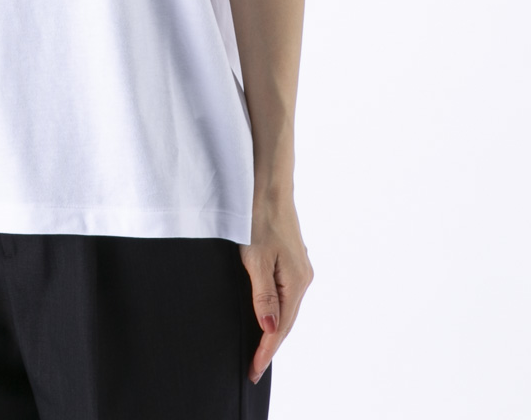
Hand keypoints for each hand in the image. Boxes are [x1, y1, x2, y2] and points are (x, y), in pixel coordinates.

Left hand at [237, 195, 313, 383]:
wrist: (267, 185)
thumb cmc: (258, 218)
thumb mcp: (255, 258)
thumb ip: (263, 295)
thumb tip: (271, 328)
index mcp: (296, 281)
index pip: (280, 326)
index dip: (266, 350)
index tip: (253, 370)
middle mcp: (303, 276)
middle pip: (286, 320)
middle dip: (270, 345)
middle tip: (253, 368)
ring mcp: (299, 267)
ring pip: (286, 307)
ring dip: (274, 329)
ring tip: (259, 350)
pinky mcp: (291, 258)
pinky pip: (284, 293)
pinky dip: (275, 310)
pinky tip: (267, 315)